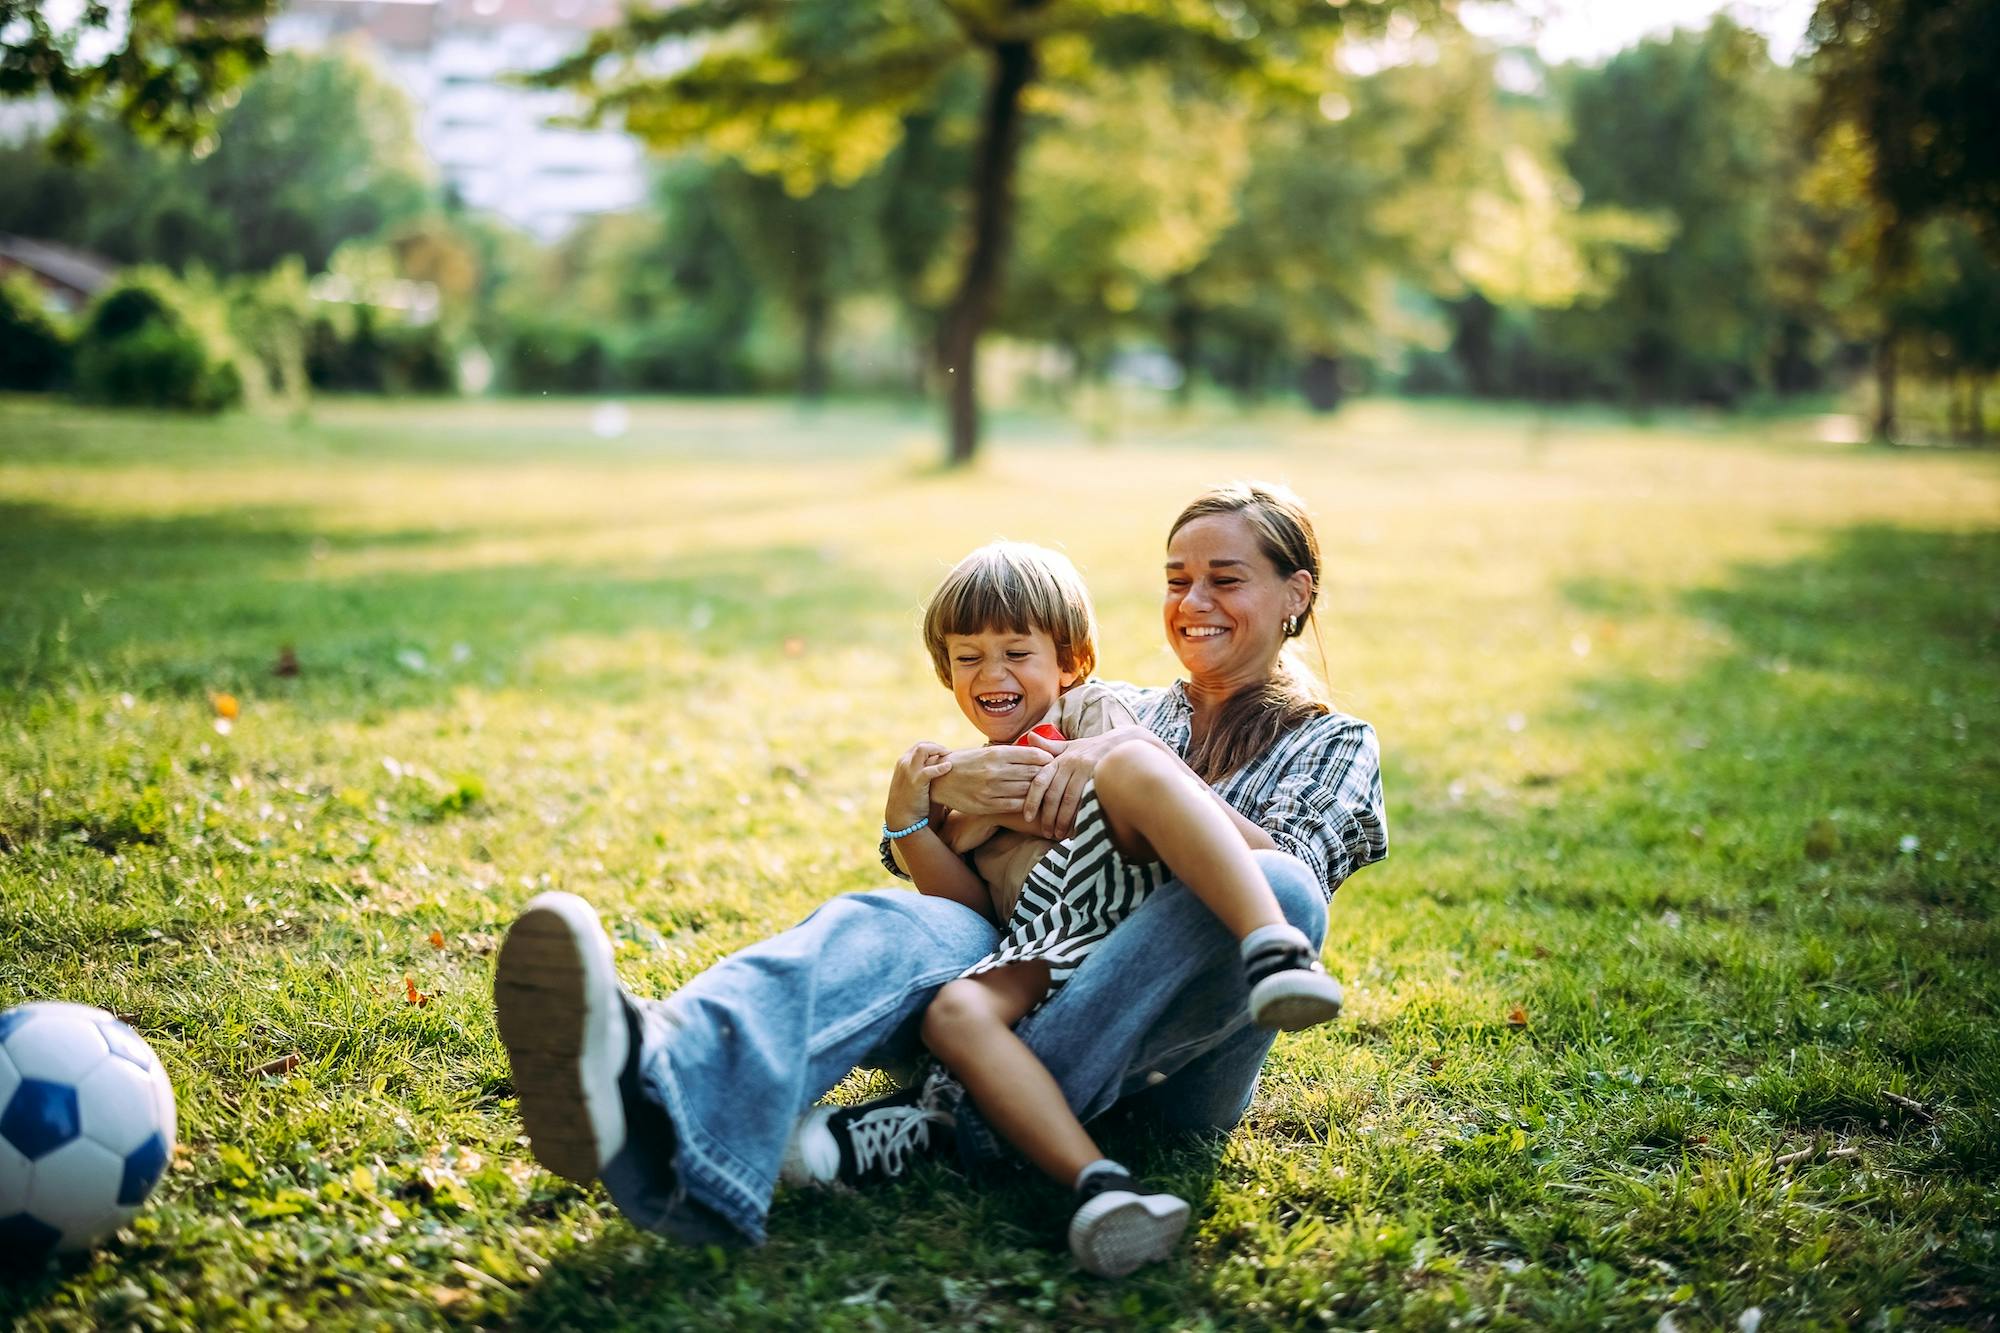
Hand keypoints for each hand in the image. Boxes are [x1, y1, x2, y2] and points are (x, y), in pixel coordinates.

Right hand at [885, 742, 952, 828]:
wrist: (901, 818)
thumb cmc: (910, 802)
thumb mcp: (912, 783)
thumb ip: (922, 772)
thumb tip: (940, 766)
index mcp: (902, 763)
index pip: (919, 747)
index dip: (932, 747)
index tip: (943, 753)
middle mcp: (904, 764)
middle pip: (921, 745)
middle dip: (936, 747)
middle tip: (948, 753)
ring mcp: (908, 772)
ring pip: (923, 750)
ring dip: (938, 750)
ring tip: (949, 756)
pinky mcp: (916, 782)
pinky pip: (929, 770)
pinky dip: (940, 767)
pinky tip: (949, 767)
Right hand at [927, 745, 1051, 815]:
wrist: (939, 780)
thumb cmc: (967, 763)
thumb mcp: (986, 751)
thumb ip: (1008, 753)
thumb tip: (1037, 751)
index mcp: (996, 753)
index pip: (1031, 755)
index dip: (1046, 758)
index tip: (1053, 761)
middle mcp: (995, 770)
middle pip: (1032, 773)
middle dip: (1046, 775)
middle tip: (1056, 776)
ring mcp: (991, 789)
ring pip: (1026, 790)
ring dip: (1038, 790)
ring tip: (1048, 790)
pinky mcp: (987, 805)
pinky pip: (1015, 805)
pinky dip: (1026, 804)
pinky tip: (1032, 802)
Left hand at [1019, 727, 1159, 837]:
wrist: (1125, 743)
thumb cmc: (1093, 748)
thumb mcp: (1071, 745)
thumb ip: (1050, 747)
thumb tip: (1030, 737)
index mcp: (1060, 759)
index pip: (1040, 782)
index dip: (1032, 801)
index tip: (1028, 817)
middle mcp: (1071, 763)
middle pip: (1054, 795)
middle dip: (1048, 817)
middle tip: (1047, 833)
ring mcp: (1087, 770)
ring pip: (1070, 800)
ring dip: (1063, 820)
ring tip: (1060, 835)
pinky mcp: (1101, 778)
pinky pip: (1087, 800)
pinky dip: (1081, 816)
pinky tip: (1078, 828)